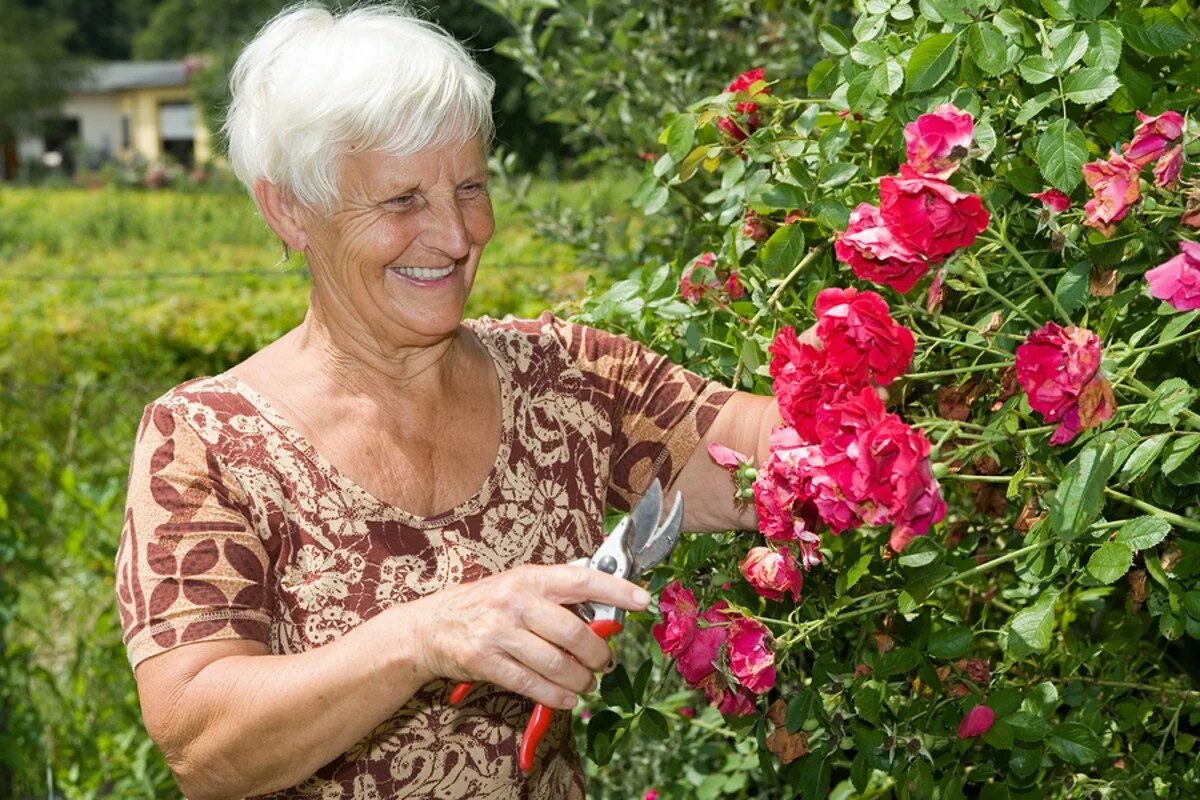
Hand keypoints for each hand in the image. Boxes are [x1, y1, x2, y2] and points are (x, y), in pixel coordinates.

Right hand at [410, 564, 650, 708]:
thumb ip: (557, 595)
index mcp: (531, 578)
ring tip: (585, 684)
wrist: (432, 627)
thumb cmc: (485, 604)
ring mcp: (500, 632)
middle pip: (574, 632)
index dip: (617, 590)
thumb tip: (605, 610)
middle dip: (598, 654)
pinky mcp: (487, 661)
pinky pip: (533, 685)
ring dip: (580, 681)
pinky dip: (557, 697)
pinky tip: (566, 699)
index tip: (644, 601)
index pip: (582, 580)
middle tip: (604, 662)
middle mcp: (516, 602)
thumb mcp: (520, 586)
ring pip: (557, 664)